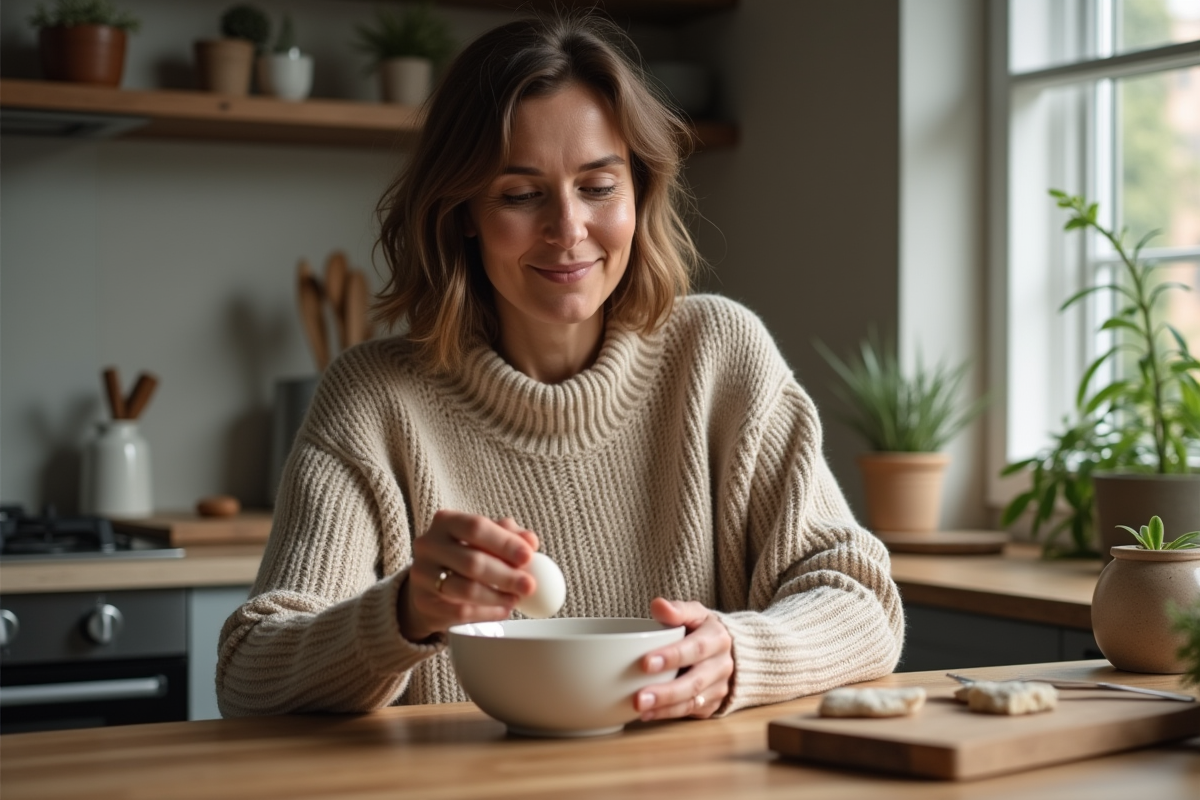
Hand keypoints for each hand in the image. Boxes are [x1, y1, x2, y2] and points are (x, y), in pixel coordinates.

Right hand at [398, 511, 537, 641]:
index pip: (477, 527)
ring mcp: (422, 575)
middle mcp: (429, 545)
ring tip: (516, 598)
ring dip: (498, 596)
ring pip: (466, 589)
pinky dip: (487, 612)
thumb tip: (530, 541)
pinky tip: (503, 610)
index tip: (529, 556)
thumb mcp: (484, 540)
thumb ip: (508, 535)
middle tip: (529, 585)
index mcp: (446, 521)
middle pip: (472, 561)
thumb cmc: (463, 556)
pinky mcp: (423, 602)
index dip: (505, 542)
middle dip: (506, 575)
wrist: (428, 586)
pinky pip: (461, 611)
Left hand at [635, 598, 733, 720]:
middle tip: (638, 698)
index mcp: (718, 638)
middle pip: (694, 682)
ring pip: (692, 702)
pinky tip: (646, 714)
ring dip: (665, 708)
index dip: (672, 657)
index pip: (696, 648)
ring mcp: (719, 688)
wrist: (729, 650)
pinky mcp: (711, 704)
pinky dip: (667, 715)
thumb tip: (658, 605)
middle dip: (666, 692)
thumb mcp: (694, 613)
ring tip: (639, 708)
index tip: (645, 663)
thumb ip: (677, 610)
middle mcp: (722, 665)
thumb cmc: (702, 629)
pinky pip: (690, 713)